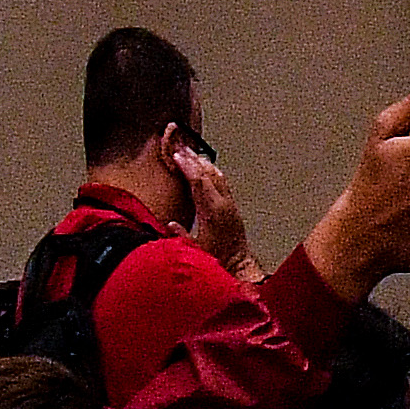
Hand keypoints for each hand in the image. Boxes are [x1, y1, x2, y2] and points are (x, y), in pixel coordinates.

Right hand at [171, 133, 246, 267]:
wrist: (239, 264)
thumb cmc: (217, 259)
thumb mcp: (195, 251)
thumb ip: (182, 237)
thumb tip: (170, 224)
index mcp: (214, 211)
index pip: (199, 182)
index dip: (187, 167)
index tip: (176, 154)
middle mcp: (224, 203)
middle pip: (209, 173)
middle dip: (193, 158)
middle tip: (179, 144)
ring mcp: (229, 203)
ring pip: (216, 175)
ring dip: (201, 162)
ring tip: (187, 150)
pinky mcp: (230, 206)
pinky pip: (219, 181)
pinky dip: (208, 171)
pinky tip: (201, 167)